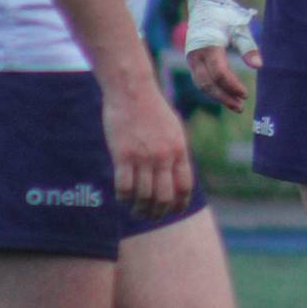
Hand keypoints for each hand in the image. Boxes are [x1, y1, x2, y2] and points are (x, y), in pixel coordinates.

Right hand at [104, 82, 194, 220]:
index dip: (179, 204)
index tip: (173, 211)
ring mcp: (143, 156)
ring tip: (135, 210)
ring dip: (139, 209)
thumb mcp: (174, 130)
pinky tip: (122, 198)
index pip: (184, 187)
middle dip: (158, 212)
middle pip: (164, 197)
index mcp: (179, 150)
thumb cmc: (152, 110)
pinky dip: (123, 198)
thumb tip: (177, 177)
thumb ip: (176, 153)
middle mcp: (164, 156)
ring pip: (143, 196)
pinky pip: (124, 187)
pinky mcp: (123, 155)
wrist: (132, 91)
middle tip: (151, 216)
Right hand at [185, 0, 261, 113]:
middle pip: (207, 84)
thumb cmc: (226, 15)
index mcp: (209, 46)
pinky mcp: (192, 60)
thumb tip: (259, 66)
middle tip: (240, 107)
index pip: (220, 73)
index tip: (246, 94)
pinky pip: (200, 79)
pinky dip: (212, 89)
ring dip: (218, 96)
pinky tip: (226, 94)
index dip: (232, 86)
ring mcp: (192, 58)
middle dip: (224, 97)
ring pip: (202, 84)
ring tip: (235, 104)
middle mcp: (196, 55)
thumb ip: (248, 47)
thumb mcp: (239, 28)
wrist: (205, 4)